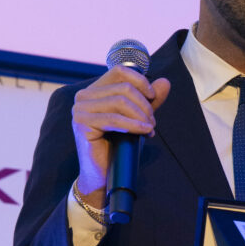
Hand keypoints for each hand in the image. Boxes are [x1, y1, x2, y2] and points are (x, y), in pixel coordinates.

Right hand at [72, 66, 170, 204]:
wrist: (104, 174)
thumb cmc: (119, 146)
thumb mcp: (137, 118)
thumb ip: (149, 100)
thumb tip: (165, 82)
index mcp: (94, 90)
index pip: (119, 71)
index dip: (140, 81)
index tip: (153, 97)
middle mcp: (83, 96)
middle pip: (123, 87)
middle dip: (144, 104)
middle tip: (153, 122)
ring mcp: (80, 110)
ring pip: (120, 102)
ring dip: (141, 115)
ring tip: (149, 129)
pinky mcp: (81, 124)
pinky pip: (114, 119)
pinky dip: (134, 125)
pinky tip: (145, 132)